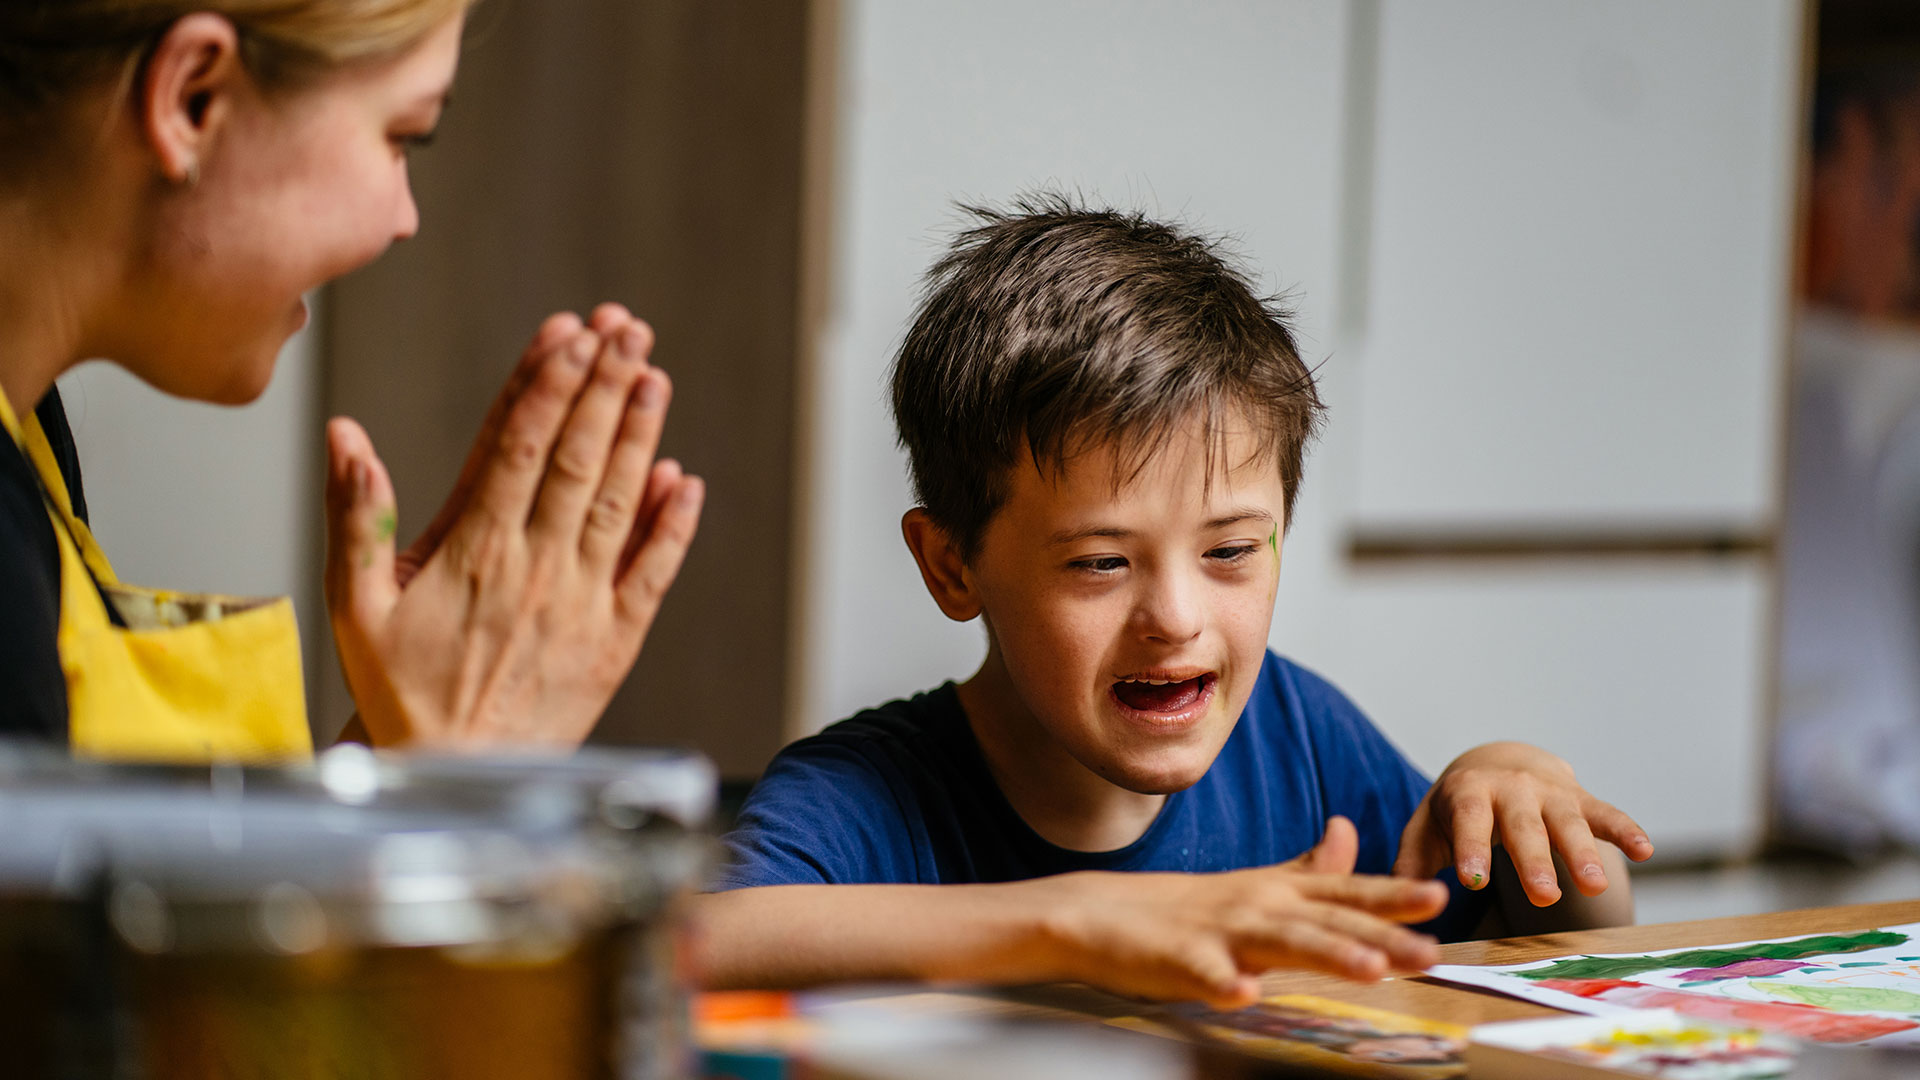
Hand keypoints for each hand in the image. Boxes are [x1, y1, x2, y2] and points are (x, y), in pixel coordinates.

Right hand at [323, 305, 704, 748]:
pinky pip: (652, 574)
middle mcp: (536, 567)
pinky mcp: (615, 640)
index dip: (548, 384)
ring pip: (619, 503)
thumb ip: (354, 515)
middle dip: (604, 386)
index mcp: (473, 549)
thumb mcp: (353, 604)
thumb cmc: (400, 690)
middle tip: (627, 328)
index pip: (518, 446)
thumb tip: (346, 435)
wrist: (455, 775)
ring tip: (654, 375)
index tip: (570, 332)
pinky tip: (685, 479)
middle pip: (578, 459)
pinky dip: (672, 526)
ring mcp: (582, 602)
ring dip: (640, 436)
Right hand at [1029, 817, 1446, 1008]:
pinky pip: (1204, 973)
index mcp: (1277, 891)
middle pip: (1329, 922)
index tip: (1441, 898)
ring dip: (1327, 954)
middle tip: (1430, 951)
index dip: (1392, 896)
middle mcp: (1258, 906)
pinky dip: (1224, 982)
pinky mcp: (1179, 959)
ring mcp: (1219, 932)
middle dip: (1382, 935)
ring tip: (1370, 971)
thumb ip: (1307, 867)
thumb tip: (1348, 831)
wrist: (1098, 912)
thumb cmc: (1184, 906)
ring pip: (1281, 943)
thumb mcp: (1255, 882)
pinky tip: (1246, 994)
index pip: (1345, 893)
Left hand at [1392, 741, 1653, 906]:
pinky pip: (1606, 813)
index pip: (1469, 820)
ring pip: (1568, 822)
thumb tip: (1395, 899)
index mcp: (1468, 794)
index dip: (1471, 849)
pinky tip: (1645, 850)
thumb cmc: (1457, 808)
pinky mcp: (1581, 800)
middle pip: (1523, 826)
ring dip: (1583, 853)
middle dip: (1534, 860)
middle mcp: (1512, 789)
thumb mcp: (1428, 828)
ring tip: (1595, 886)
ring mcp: (1550, 794)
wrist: (1498, 763)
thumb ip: (1412, 861)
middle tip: (1543, 895)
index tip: (1473, 881)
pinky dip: (1626, 830)